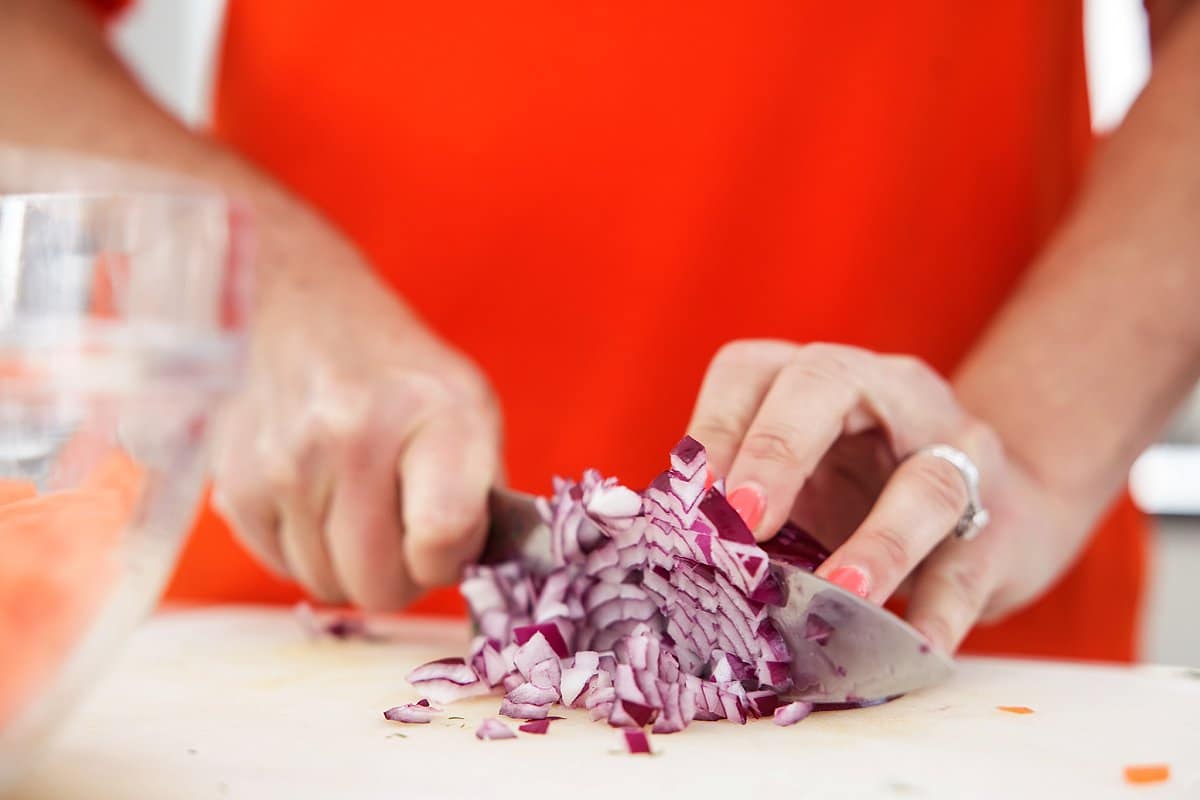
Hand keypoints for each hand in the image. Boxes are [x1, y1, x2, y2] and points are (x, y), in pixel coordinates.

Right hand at [210, 227, 500, 610]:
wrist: (311, 314)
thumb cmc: (406, 379)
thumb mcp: (472, 412)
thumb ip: (485, 500)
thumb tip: (477, 581)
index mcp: (434, 413)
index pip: (442, 538)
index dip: (449, 558)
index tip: (447, 535)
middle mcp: (352, 434)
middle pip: (379, 584)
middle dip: (399, 571)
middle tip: (403, 526)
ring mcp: (285, 461)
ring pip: (327, 584)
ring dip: (348, 559)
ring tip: (358, 498)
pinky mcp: (237, 483)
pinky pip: (282, 567)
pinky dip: (305, 548)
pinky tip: (317, 495)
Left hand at [687, 341, 1087, 652]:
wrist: (1007, 505)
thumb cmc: (871, 489)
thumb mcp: (806, 475)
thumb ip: (743, 495)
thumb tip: (662, 543)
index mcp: (823, 380)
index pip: (754, 370)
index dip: (715, 426)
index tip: (689, 499)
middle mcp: (889, 394)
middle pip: (831, 382)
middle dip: (778, 448)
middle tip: (742, 518)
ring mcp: (956, 453)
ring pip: (924, 483)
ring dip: (878, 544)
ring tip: (838, 596)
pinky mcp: (1002, 525)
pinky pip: (969, 567)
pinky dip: (939, 613)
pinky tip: (911, 648)